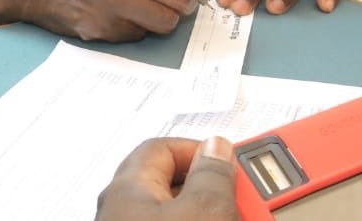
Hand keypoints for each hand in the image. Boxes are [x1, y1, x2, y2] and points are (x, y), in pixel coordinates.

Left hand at [96, 137, 238, 220]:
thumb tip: (217, 148)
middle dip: (211, 187)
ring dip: (208, 212)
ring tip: (234, 216)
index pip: (162, 148)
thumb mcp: (201, 211)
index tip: (231, 162)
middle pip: (173, 185)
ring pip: (177, 212)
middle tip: (239, 199)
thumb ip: (211, 175)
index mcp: (127, 189)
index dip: (201, 150)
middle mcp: (123, 211)